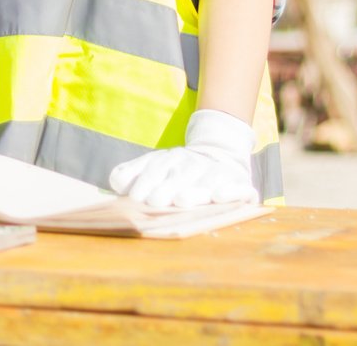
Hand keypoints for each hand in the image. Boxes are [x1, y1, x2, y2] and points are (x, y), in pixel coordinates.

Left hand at [108, 109, 258, 207]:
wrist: (219, 155)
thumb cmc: (177, 171)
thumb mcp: (154, 165)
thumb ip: (133, 172)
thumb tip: (116, 182)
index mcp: (171, 159)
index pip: (156, 168)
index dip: (145, 180)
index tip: (135, 196)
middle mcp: (194, 164)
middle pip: (180, 177)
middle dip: (167, 188)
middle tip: (155, 201)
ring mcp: (217, 173)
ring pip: (206, 182)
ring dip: (194, 192)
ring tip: (181, 200)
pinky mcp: (240, 184)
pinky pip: (238, 188)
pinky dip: (230, 192)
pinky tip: (219, 196)